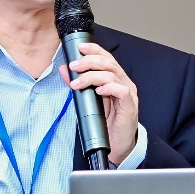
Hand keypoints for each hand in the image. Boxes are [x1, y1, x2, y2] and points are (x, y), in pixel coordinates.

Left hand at [63, 42, 138, 163]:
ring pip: (113, 75)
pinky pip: (122, 91)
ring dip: (92, 76)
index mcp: (116, 79)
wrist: (117, 146)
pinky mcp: (130, 106)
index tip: (80, 47)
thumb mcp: (89, 100)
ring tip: (77, 83)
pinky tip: (98, 91)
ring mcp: (128, 94)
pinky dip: (109, 88)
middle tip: (74, 66)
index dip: (94, 49)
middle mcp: (124, 83)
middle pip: (109, 63)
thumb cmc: (106, 123)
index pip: (107, 57)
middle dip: (89, 61)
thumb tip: (64, 70)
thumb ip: (78, 83)